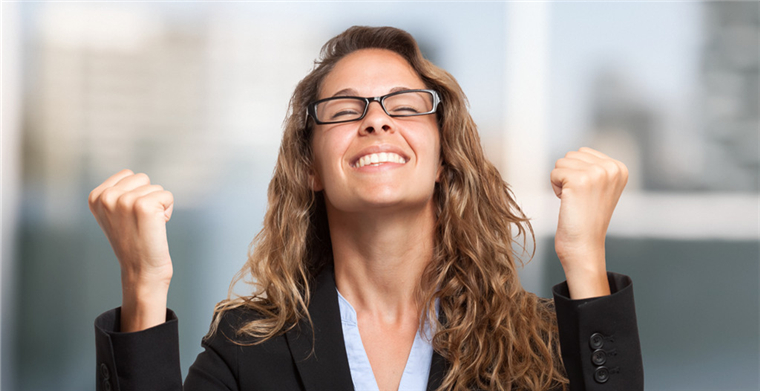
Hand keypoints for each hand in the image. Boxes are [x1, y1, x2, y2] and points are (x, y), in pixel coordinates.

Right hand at [88, 169, 174, 330]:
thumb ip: (117, 193)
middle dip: (147, 198)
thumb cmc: (133, 242)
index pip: (128, 175)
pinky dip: (168, 210)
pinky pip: (167, 195)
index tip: (129, 217)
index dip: (136, 194)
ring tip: (147, 227)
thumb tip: (130, 175)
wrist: (141, 271)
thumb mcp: (114, 214)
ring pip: (156, 188)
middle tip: (140, 223)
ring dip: (158, 206)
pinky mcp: (144, 206)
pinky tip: (157, 227)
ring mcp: (124, 201)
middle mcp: (107, 197)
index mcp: (95, 197)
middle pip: (143, 178)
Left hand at [550, 147, 627, 297]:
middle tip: (579, 199)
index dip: (577, 173)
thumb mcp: (600, 188)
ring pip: (561, 162)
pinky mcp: (579, 180)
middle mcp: (612, 168)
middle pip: (571, 155)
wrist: (584, 246)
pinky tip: (568, 203)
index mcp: (620, 168)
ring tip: (574, 201)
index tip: (587, 194)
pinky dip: (555, 188)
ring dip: (561, 182)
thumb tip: (578, 153)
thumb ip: (596, 167)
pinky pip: (554, 173)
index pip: (583, 152)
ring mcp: (597, 173)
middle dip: (568, 176)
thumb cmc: (586, 219)